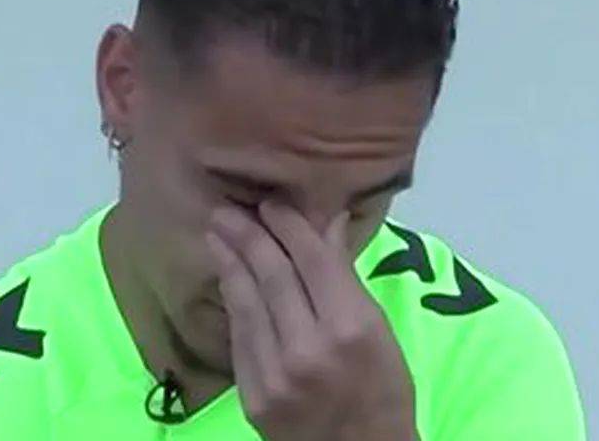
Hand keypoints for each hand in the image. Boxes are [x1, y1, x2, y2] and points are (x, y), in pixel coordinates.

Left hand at [206, 201, 417, 440]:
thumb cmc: (383, 391)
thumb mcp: (380, 332)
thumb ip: (346, 277)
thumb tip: (326, 222)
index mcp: (351, 328)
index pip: (312, 259)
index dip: (287, 225)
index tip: (269, 203)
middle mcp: (310, 348)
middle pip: (272, 275)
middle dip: (247, 235)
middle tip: (226, 210)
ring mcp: (276, 375)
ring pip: (247, 302)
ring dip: (228, 262)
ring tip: (215, 233)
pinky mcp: (252, 396)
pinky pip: (239, 336)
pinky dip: (232, 301)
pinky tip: (226, 277)